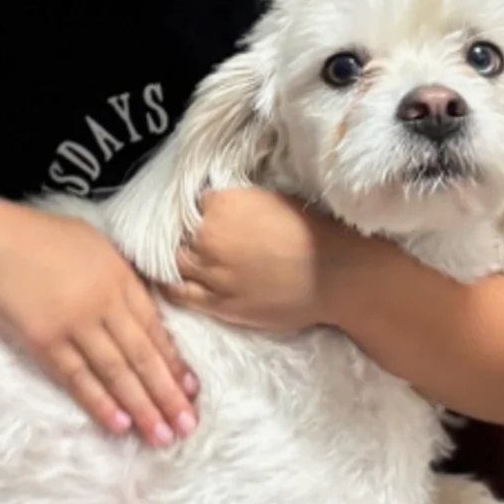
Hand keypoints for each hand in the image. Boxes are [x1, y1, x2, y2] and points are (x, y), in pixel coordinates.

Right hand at [0, 202, 198, 446]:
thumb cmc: (40, 237)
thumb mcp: (94, 243)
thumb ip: (120, 278)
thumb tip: (143, 312)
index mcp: (120, 276)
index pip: (155, 327)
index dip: (175, 362)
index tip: (192, 390)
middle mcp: (103, 302)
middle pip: (142, 355)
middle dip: (167, 394)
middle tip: (186, 426)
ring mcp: (74, 323)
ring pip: (116, 372)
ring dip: (141, 407)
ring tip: (160, 435)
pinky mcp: (45, 341)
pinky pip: (78, 378)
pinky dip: (100, 403)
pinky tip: (119, 424)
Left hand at [162, 188, 337, 331]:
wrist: (334, 272)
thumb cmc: (309, 231)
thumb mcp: (268, 199)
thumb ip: (235, 204)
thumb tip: (218, 207)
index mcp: (222, 204)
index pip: (195, 203)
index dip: (203, 212)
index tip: (208, 217)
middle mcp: (209, 236)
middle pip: (181, 233)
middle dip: (189, 235)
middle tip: (202, 241)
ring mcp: (212, 272)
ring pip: (177, 262)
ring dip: (180, 259)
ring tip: (185, 260)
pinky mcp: (219, 303)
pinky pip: (182, 294)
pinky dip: (172, 285)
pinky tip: (168, 282)